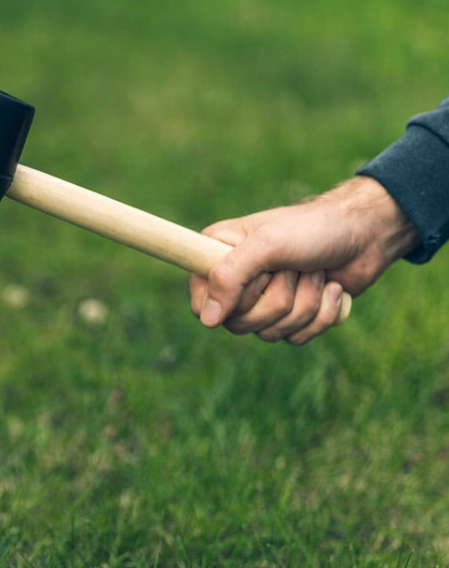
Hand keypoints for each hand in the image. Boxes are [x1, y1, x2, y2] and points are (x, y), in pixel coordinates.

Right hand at [189, 176, 419, 344]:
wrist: (366, 234)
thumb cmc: (312, 229)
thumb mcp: (266, 246)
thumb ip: (229, 278)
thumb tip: (207, 320)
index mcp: (218, 256)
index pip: (201, 303)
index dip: (229, 300)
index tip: (256, 279)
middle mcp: (238, 281)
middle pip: (239, 323)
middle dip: (278, 300)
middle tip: (293, 269)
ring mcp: (265, 300)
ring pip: (270, 333)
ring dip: (304, 304)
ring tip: (315, 273)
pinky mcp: (293, 316)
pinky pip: (296, 338)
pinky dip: (322, 314)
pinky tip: (331, 288)